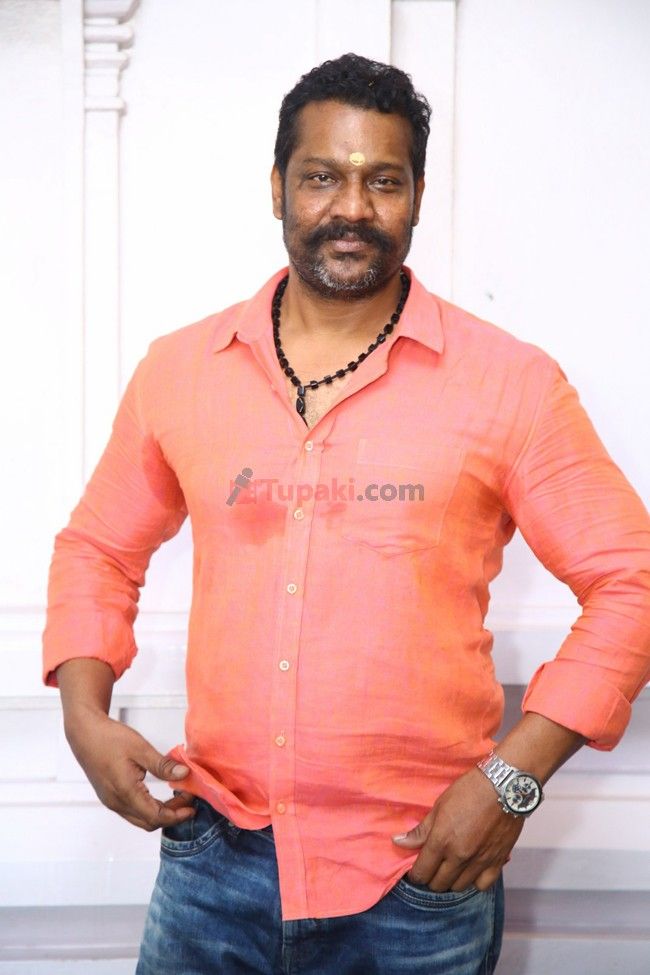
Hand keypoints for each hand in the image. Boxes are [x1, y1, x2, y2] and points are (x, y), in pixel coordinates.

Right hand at [64, 708, 196, 830]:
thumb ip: (162, 765)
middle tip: (188, 799)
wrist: (84, 733)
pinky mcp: (109, 797)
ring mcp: (111, 802)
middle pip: (149, 822)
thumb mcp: (140, 749)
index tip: (192, 805)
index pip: (155, 817)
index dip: (176, 815)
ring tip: (178, 797)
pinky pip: (133, 811)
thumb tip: (184, 774)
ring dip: (161, 812)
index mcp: (125, 792)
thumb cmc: (109, 738)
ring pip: (140, 819)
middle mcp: (116, 803)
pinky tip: (160, 795)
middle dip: (172, 815)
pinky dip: (150, 808)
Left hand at [392, 767, 523, 891]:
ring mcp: (479, 862)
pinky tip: (471, 870)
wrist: (503, 786)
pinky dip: (474, 881)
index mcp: (441, 841)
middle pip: (438, 884)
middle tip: (433, 867)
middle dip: (432, 878)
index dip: (416, 874)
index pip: (422, 873)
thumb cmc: (468, 791)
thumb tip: (398, 842)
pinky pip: (482, 885)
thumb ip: (420, 830)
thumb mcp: (439, 806)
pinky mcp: (497, 862)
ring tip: (451, 868)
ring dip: (451, 881)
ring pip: (459, 887)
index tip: (417, 870)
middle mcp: (459, 857)